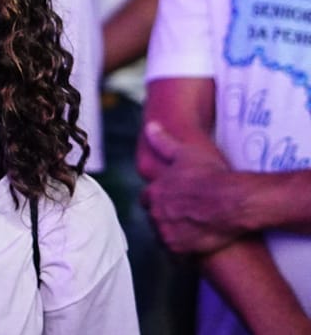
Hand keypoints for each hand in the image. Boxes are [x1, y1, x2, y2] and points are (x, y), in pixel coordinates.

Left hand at [141, 121, 245, 254]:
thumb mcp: (186, 153)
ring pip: (164, 236)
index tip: (173, 200)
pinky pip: (175, 255)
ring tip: (192, 230)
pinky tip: (196, 245)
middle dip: (166, 217)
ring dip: (173, 234)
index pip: (147, 199)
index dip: (160, 199)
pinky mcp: (180, 249)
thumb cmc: (212, 175)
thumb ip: (164, 142)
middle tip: (186, 216)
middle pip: (155, 218)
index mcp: (154, 192)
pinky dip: (183, 251)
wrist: (233, 201)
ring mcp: (166, 232)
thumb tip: (150, 127)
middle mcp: (156, 213)